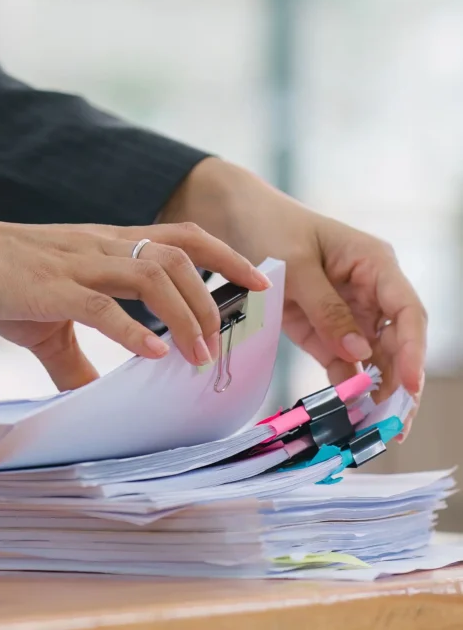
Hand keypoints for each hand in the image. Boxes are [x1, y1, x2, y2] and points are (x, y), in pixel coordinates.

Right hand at [0, 188, 269, 389]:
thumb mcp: (46, 318)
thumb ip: (75, 358)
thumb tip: (94, 403)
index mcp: (104, 245)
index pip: (178, 237)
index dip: (224, 254)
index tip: (258, 280)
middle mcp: (99, 245)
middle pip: (178, 254)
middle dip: (215, 292)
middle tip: (230, 335)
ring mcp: (75, 263)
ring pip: (152, 275)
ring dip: (186, 315)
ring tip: (201, 356)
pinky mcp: (48, 287)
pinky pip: (102, 306)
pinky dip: (134, 331)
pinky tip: (153, 356)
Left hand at [161, 157, 426, 433]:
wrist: (234, 217)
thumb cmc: (271, 225)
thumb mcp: (296, 263)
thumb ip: (327, 308)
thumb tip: (360, 355)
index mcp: (374, 264)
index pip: (407, 311)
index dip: (414, 350)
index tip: (411, 385)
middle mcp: (369, 290)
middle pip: (397, 343)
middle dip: (400, 384)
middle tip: (394, 426)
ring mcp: (348, 312)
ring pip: (374, 359)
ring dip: (375, 393)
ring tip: (374, 431)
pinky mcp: (324, 329)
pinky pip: (342, 363)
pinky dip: (345, 388)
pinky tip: (346, 416)